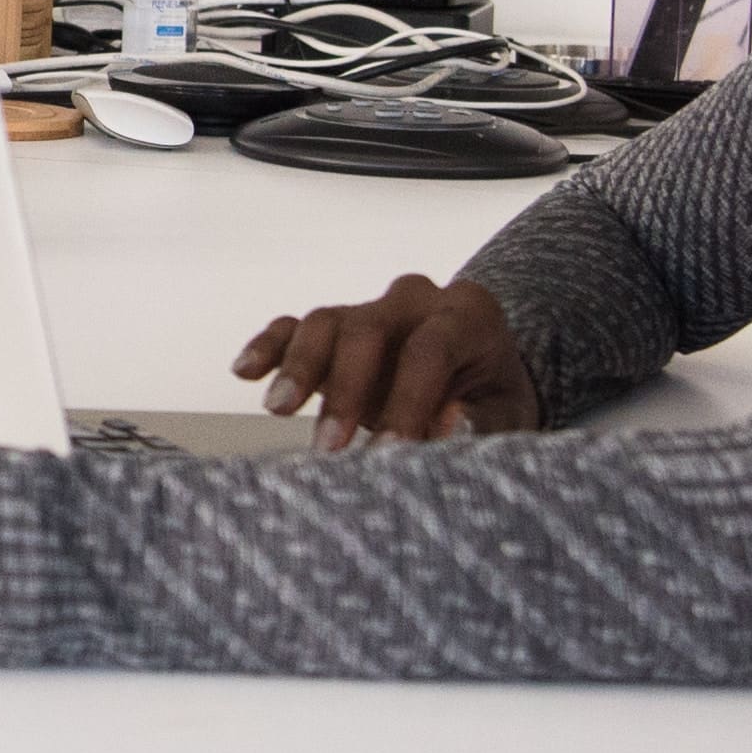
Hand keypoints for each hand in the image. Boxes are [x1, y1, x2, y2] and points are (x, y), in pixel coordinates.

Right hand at [236, 274, 533, 446]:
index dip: (409, 400)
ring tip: (279, 409)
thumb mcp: (505, 416)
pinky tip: (245, 372)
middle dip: (345, 389)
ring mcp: (371, 309)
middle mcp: (415, 301)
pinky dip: (269, 346)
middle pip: (368, 329)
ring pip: (326, 322)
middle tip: (328, 447)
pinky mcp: (336, 328)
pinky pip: (295, 326)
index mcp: (468, 315)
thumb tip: (448, 422)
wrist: (479, 378)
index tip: (390, 451)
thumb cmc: (492, 401)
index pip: (430, 348)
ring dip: (299, 366)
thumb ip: (480, 421)